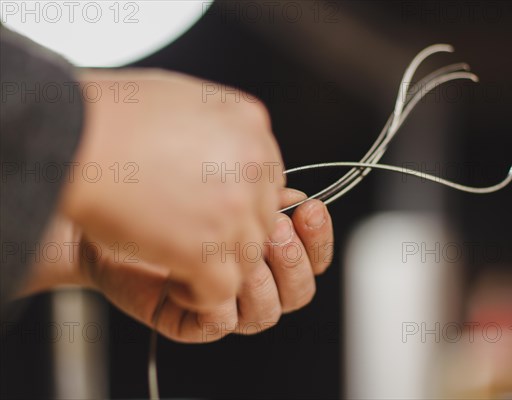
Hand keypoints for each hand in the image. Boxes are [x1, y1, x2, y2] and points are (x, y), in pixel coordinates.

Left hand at [21, 192, 333, 342]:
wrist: (104, 200)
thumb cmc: (162, 183)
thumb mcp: (227, 177)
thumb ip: (267, 190)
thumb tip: (296, 198)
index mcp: (265, 243)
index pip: (313, 254)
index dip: (319, 237)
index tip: (309, 208)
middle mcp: (250, 276)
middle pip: (301, 291)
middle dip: (294, 260)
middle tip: (275, 229)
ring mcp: (223, 301)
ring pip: (270, 312)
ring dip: (262, 279)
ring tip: (235, 246)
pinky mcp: (191, 320)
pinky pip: (223, 323)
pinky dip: (217, 299)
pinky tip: (191, 269)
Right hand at [59, 69, 284, 311]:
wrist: (71, 139)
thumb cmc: (114, 119)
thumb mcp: (183, 99)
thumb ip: (221, 128)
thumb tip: (239, 151)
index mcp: (249, 123)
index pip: (269, 180)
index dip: (241, 202)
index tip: (214, 212)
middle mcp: (251, 165)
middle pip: (261, 220)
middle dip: (231, 235)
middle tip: (195, 239)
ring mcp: (233, 209)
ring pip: (248, 257)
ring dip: (217, 266)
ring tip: (181, 261)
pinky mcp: (207, 250)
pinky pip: (224, 289)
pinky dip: (200, 296)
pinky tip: (177, 283)